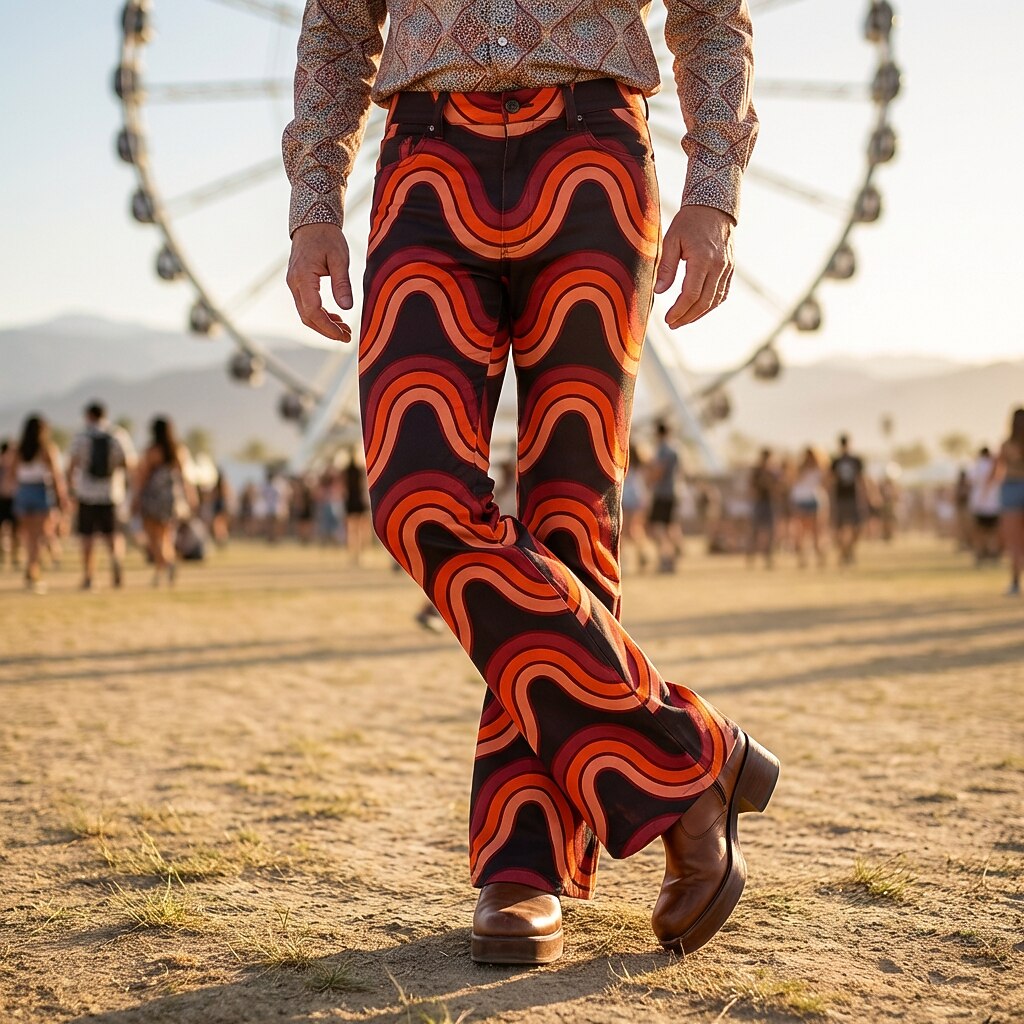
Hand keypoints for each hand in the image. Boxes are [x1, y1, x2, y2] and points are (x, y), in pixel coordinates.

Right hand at [286, 223, 353, 341]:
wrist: (312, 222)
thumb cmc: (327, 237)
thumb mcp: (340, 258)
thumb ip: (342, 283)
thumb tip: (347, 308)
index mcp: (303, 277)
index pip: (313, 311)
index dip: (328, 327)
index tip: (344, 335)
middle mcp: (294, 283)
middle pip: (307, 317)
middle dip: (327, 330)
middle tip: (347, 337)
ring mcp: (293, 284)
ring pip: (305, 314)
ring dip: (324, 324)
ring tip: (344, 329)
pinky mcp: (298, 284)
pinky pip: (306, 305)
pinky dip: (320, 315)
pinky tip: (335, 318)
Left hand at [654, 205, 734, 328]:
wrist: (714, 206)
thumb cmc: (689, 222)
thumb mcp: (671, 240)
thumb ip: (666, 267)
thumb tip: (659, 292)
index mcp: (702, 258)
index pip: (691, 294)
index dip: (679, 310)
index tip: (668, 319)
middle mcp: (718, 265)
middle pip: (704, 301)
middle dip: (687, 316)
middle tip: (673, 324)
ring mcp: (727, 268)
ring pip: (715, 300)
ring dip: (699, 314)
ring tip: (683, 320)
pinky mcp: (730, 268)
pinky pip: (723, 293)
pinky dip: (711, 305)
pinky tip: (698, 310)